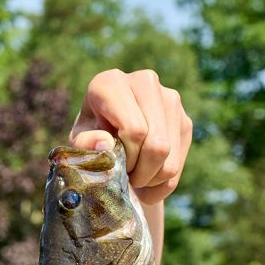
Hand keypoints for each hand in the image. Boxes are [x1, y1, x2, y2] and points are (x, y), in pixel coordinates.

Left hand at [70, 68, 192, 205]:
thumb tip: (106, 144)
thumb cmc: (91, 137)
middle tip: (125, 177)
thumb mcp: (79, 142)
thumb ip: (85, 144)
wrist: (111, 136)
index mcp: (112, 83)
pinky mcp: (184, 120)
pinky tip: (146, 177)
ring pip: (170, 159)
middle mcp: (146, 82)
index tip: (115, 165)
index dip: (127, 158)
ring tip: (134, 177)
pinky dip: (161, 182)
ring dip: (150, 179)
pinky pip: (178, 165)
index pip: (135, 130)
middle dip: (141, 173)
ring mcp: (170, 99)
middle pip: (158, 145)